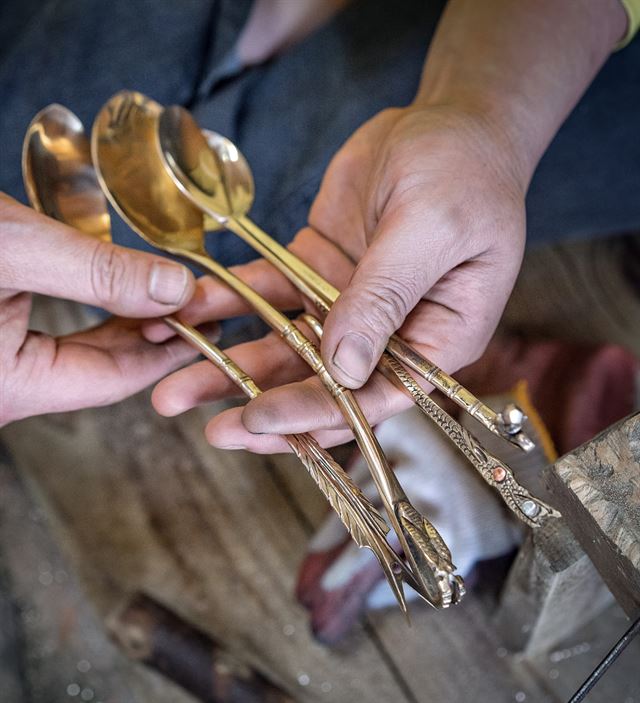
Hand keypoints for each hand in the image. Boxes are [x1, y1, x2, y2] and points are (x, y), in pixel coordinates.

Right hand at [0, 195, 197, 425]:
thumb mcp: (15, 248)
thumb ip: (98, 272)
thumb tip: (176, 288)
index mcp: (11, 386)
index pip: (117, 378)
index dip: (170, 350)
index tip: (209, 322)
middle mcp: (6, 390)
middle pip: (103, 369)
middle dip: (155, 333)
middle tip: (199, 307)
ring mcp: (0, 372)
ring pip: (80, 355)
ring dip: (125, 324)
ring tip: (169, 297)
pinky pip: (55, 342)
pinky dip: (92, 317)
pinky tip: (119, 296)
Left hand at [149, 104, 526, 449]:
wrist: (448, 122)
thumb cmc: (464, 172)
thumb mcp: (431, 231)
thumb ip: (386, 297)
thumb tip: (344, 370)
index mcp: (434, 342)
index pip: (372, 398)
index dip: (313, 413)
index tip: (255, 422)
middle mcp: (388, 336)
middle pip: (317, 383)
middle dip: (255, 401)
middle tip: (190, 413)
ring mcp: (346, 304)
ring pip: (283, 344)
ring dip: (229, 362)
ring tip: (169, 381)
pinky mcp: (315, 271)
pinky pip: (267, 290)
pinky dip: (230, 300)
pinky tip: (190, 308)